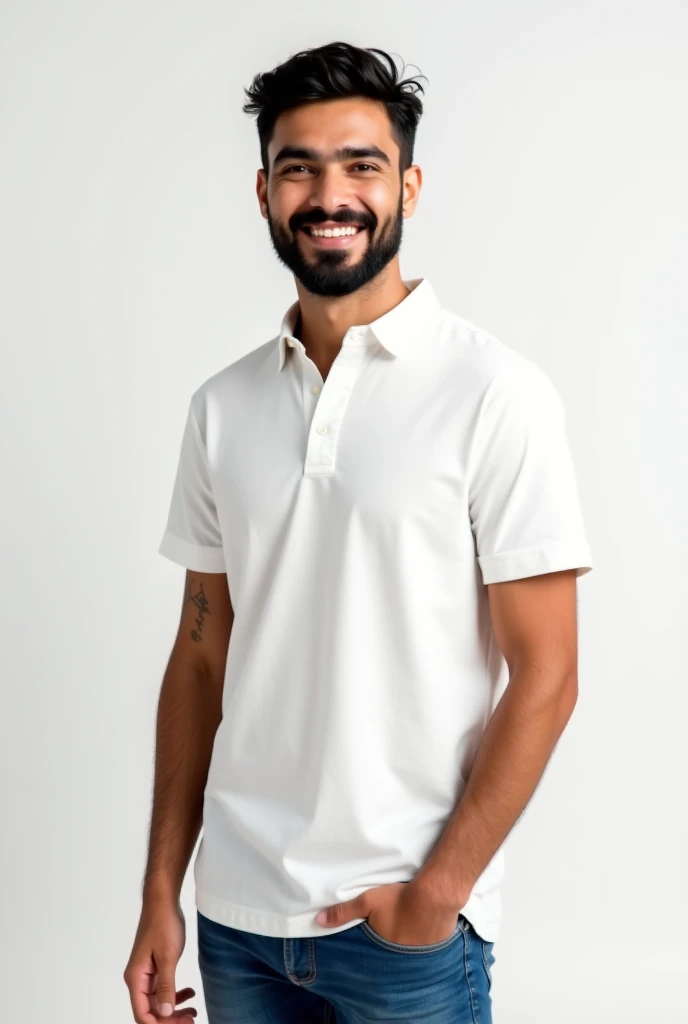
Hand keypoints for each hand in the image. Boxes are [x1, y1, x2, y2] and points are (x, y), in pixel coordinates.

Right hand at [123, 897, 197, 1022]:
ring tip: (194, 1010)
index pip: (142, 1014)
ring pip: (158, 1002)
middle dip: (171, 1019)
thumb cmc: (163, 924)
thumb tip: (166, 1012)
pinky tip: (189, 993)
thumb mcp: (167, 956)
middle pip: (152, 1011)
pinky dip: (176, 994)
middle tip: (192, 1020)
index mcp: (136, 978)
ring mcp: (146, 974)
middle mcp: (138, 979)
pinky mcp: (155, 968)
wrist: (163, 902)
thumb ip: (166, 986)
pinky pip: (163, 989)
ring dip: (175, 1009)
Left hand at [314, 879, 463, 946]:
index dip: (368, 953)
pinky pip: (424, 950)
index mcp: (382, 950)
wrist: (436, 895)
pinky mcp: (435, 948)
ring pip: (406, 954)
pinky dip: (420, 942)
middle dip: (385, 952)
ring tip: (401, 935)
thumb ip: (343, 912)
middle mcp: (400, 959)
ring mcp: (419, 956)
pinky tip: (419, 931)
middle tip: (384, 940)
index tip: (365, 950)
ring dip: (403, 947)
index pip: (371, 958)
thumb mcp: (367, 901)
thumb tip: (318, 921)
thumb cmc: (399, 900)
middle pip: (389, 957)